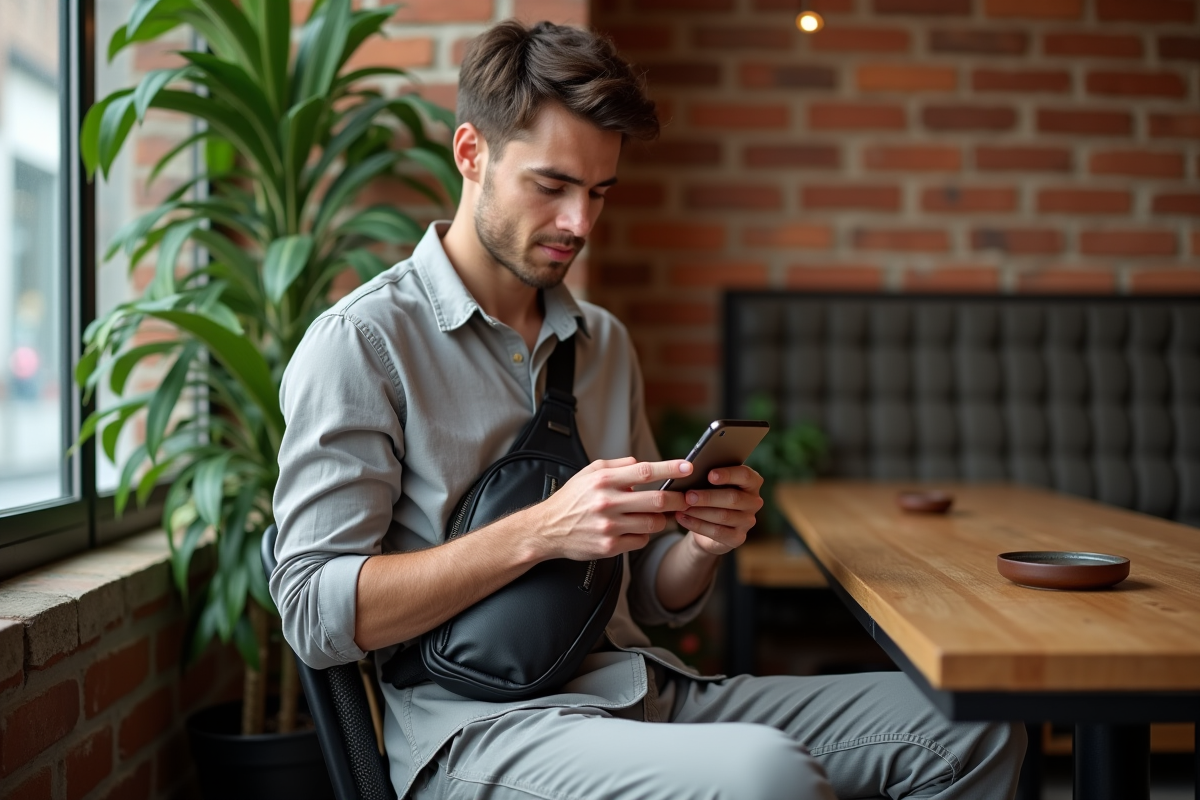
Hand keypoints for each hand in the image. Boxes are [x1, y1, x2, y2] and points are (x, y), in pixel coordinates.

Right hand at [528, 457, 692, 561]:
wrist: (547, 529)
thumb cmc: (571, 499)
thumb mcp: (589, 473)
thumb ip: (617, 466)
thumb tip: (642, 463)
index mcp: (603, 480)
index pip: (644, 471)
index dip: (670, 469)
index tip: (688, 468)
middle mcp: (606, 503)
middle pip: (656, 500)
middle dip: (678, 499)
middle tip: (687, 498)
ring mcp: (608, 527)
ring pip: (653, 523)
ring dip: (661, 519)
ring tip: (658, 515)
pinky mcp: (608, 547)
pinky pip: (641, 540)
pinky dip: (644, 535)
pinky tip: (636, 529)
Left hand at [675, 465, 763, 555]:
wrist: (707, 523)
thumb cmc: (710, 494)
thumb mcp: (710, 483)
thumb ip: (707, 475)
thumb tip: (691, 470)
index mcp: (751, 482)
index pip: (745, 476)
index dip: (728, 475)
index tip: (709, 475)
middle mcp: (754, 502)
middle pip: (733, 498)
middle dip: (708, 497)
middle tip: (688, 495)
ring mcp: (748, 521)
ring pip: (724, 516)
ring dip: (700, 511)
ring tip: (682, 506)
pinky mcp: (737, 538)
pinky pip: (717, 532)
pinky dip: (697, 524)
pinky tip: (682, 518)